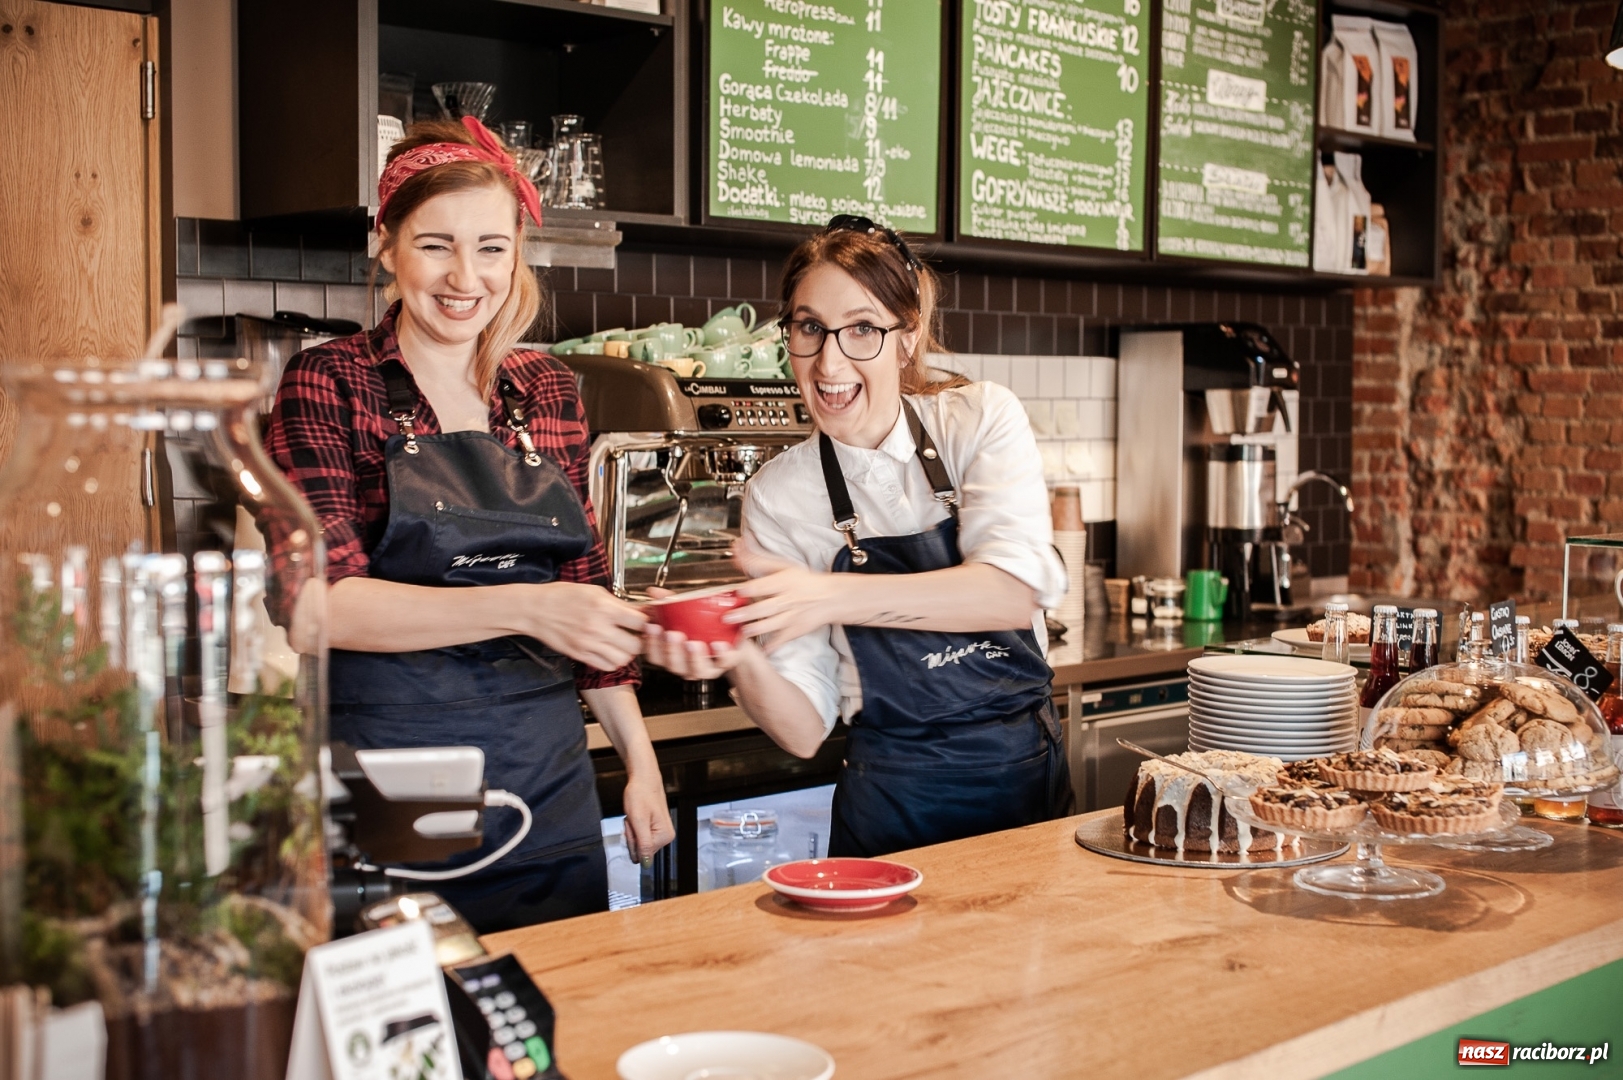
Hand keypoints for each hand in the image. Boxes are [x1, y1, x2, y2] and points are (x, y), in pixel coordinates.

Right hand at [517, 582, 645, 670]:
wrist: (534, 609)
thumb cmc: (561, 596)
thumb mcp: (593, 591)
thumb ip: (617, 602)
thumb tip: (638, 609)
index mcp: (604, 608)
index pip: (640, 622)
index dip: (645, 622)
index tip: (643, 621)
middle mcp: (598, 628)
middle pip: (635, 645)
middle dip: (639, 640)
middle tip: (634, 635)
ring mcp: (589, 644)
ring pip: (623, 659)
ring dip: (626, 653)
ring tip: (621, 643)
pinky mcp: (580, 655)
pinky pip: (607, 666)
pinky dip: (612, 661)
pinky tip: (608, 651)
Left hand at [621, 770, 673, 861]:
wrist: (642, 780)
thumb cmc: (640, 795)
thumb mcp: (638, 821)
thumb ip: (643, 844)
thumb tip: (646, 863)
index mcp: (665, 836)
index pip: (642, 855)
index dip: (633, 841)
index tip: (633, 827)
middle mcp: (665, 836)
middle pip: (641, 850)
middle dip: (632, 836)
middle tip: (633, 820)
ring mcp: (660, 832)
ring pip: (638, 843)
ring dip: (632, 831)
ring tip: (635, 817)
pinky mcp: (654, 828)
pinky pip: (639, 836)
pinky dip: (634, 828)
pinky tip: (636, 817)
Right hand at [640, 586, 746, 677]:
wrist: (730, 631)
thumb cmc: (699, 623)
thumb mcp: (680, 611)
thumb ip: (666, 603)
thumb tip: (652, 592)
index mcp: (669, 655)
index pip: (654, 654)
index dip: (650, 643)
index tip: (651, 626)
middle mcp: (685, 666)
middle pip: (673, 665)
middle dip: (671, 650)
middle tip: (672, 634)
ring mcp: (704, 667)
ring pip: (696, 669)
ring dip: (694, 657)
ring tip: (694, 643)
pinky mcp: (724, 662)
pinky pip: (723, 662)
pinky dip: (721, 654)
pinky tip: (719, 644)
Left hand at [725, 537, 852, 652]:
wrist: (830, 597)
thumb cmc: (804, 580)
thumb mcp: (784, 566)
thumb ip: (758, 560)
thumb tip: (737, 548)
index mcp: (784, 582)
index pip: (765, 585)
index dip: (751, 588)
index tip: (738, 591)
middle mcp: (788, 600)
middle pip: (765, 607)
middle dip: (746, 613)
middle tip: (728, 617)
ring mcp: (792, 617)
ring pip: (771, 625)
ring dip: (755, 629)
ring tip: (742, 632)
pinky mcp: (795, 631)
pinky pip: (782, 640)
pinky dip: (771, 646)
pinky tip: (761, 650)